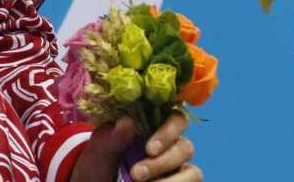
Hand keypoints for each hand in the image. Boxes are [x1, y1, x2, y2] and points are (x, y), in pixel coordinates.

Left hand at [70, 113, 199, 181]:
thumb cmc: (100, 165)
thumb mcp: (99, 151)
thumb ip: (112, 136)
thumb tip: (127, 122)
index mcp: (157, 128)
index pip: (177, 120)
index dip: (169, 132)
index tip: (150, 148)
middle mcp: (172, 149)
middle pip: (186, 148)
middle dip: (162, 163)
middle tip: (136, 175)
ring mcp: (177, 171)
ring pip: (193, 173)